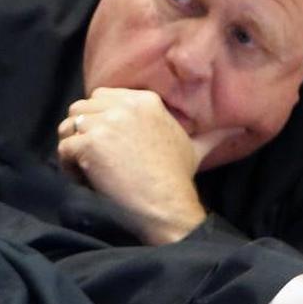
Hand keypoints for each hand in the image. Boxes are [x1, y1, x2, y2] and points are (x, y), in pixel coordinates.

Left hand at [56, 88, 239, 244]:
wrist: (167, 205)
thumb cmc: (177, 179)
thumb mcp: (196, 149)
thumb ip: (212, 135)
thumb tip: (239, 128)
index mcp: (145, 100)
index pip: (101, 97)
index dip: (99, 121)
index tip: (109, 146)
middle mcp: (124, 105)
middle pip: (81, 108)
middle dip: (82, 133)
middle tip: (96, 159)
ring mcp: (106, 123)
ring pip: (68, 126)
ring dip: (72, 148)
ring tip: (89, 170)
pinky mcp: (90, 143)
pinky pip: (63, 148)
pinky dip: (68, 167)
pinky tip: (87, 180)